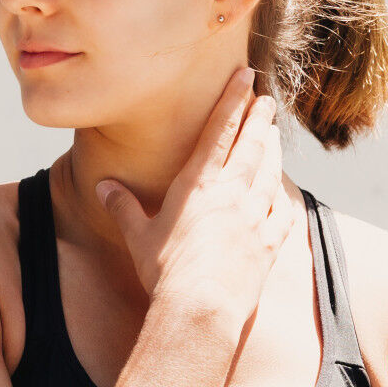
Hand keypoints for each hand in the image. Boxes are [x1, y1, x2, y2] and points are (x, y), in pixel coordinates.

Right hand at [95, 65, 294, 320]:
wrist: (201, 310)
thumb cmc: (164, 272)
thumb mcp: (137, 236)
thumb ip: (123, 206)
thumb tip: (103, 186)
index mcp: (198, 185)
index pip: (219, 131)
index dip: (232, 100)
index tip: (244, 77)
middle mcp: (232, 193)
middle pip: (251, 144)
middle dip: (259, 117)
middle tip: (266, 98)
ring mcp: (256, 217)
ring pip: (270, 172)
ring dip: (273, 149)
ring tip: (275, 133)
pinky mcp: (270, 244)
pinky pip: (283, 212)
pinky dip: (284, 197)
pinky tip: (285, 192)